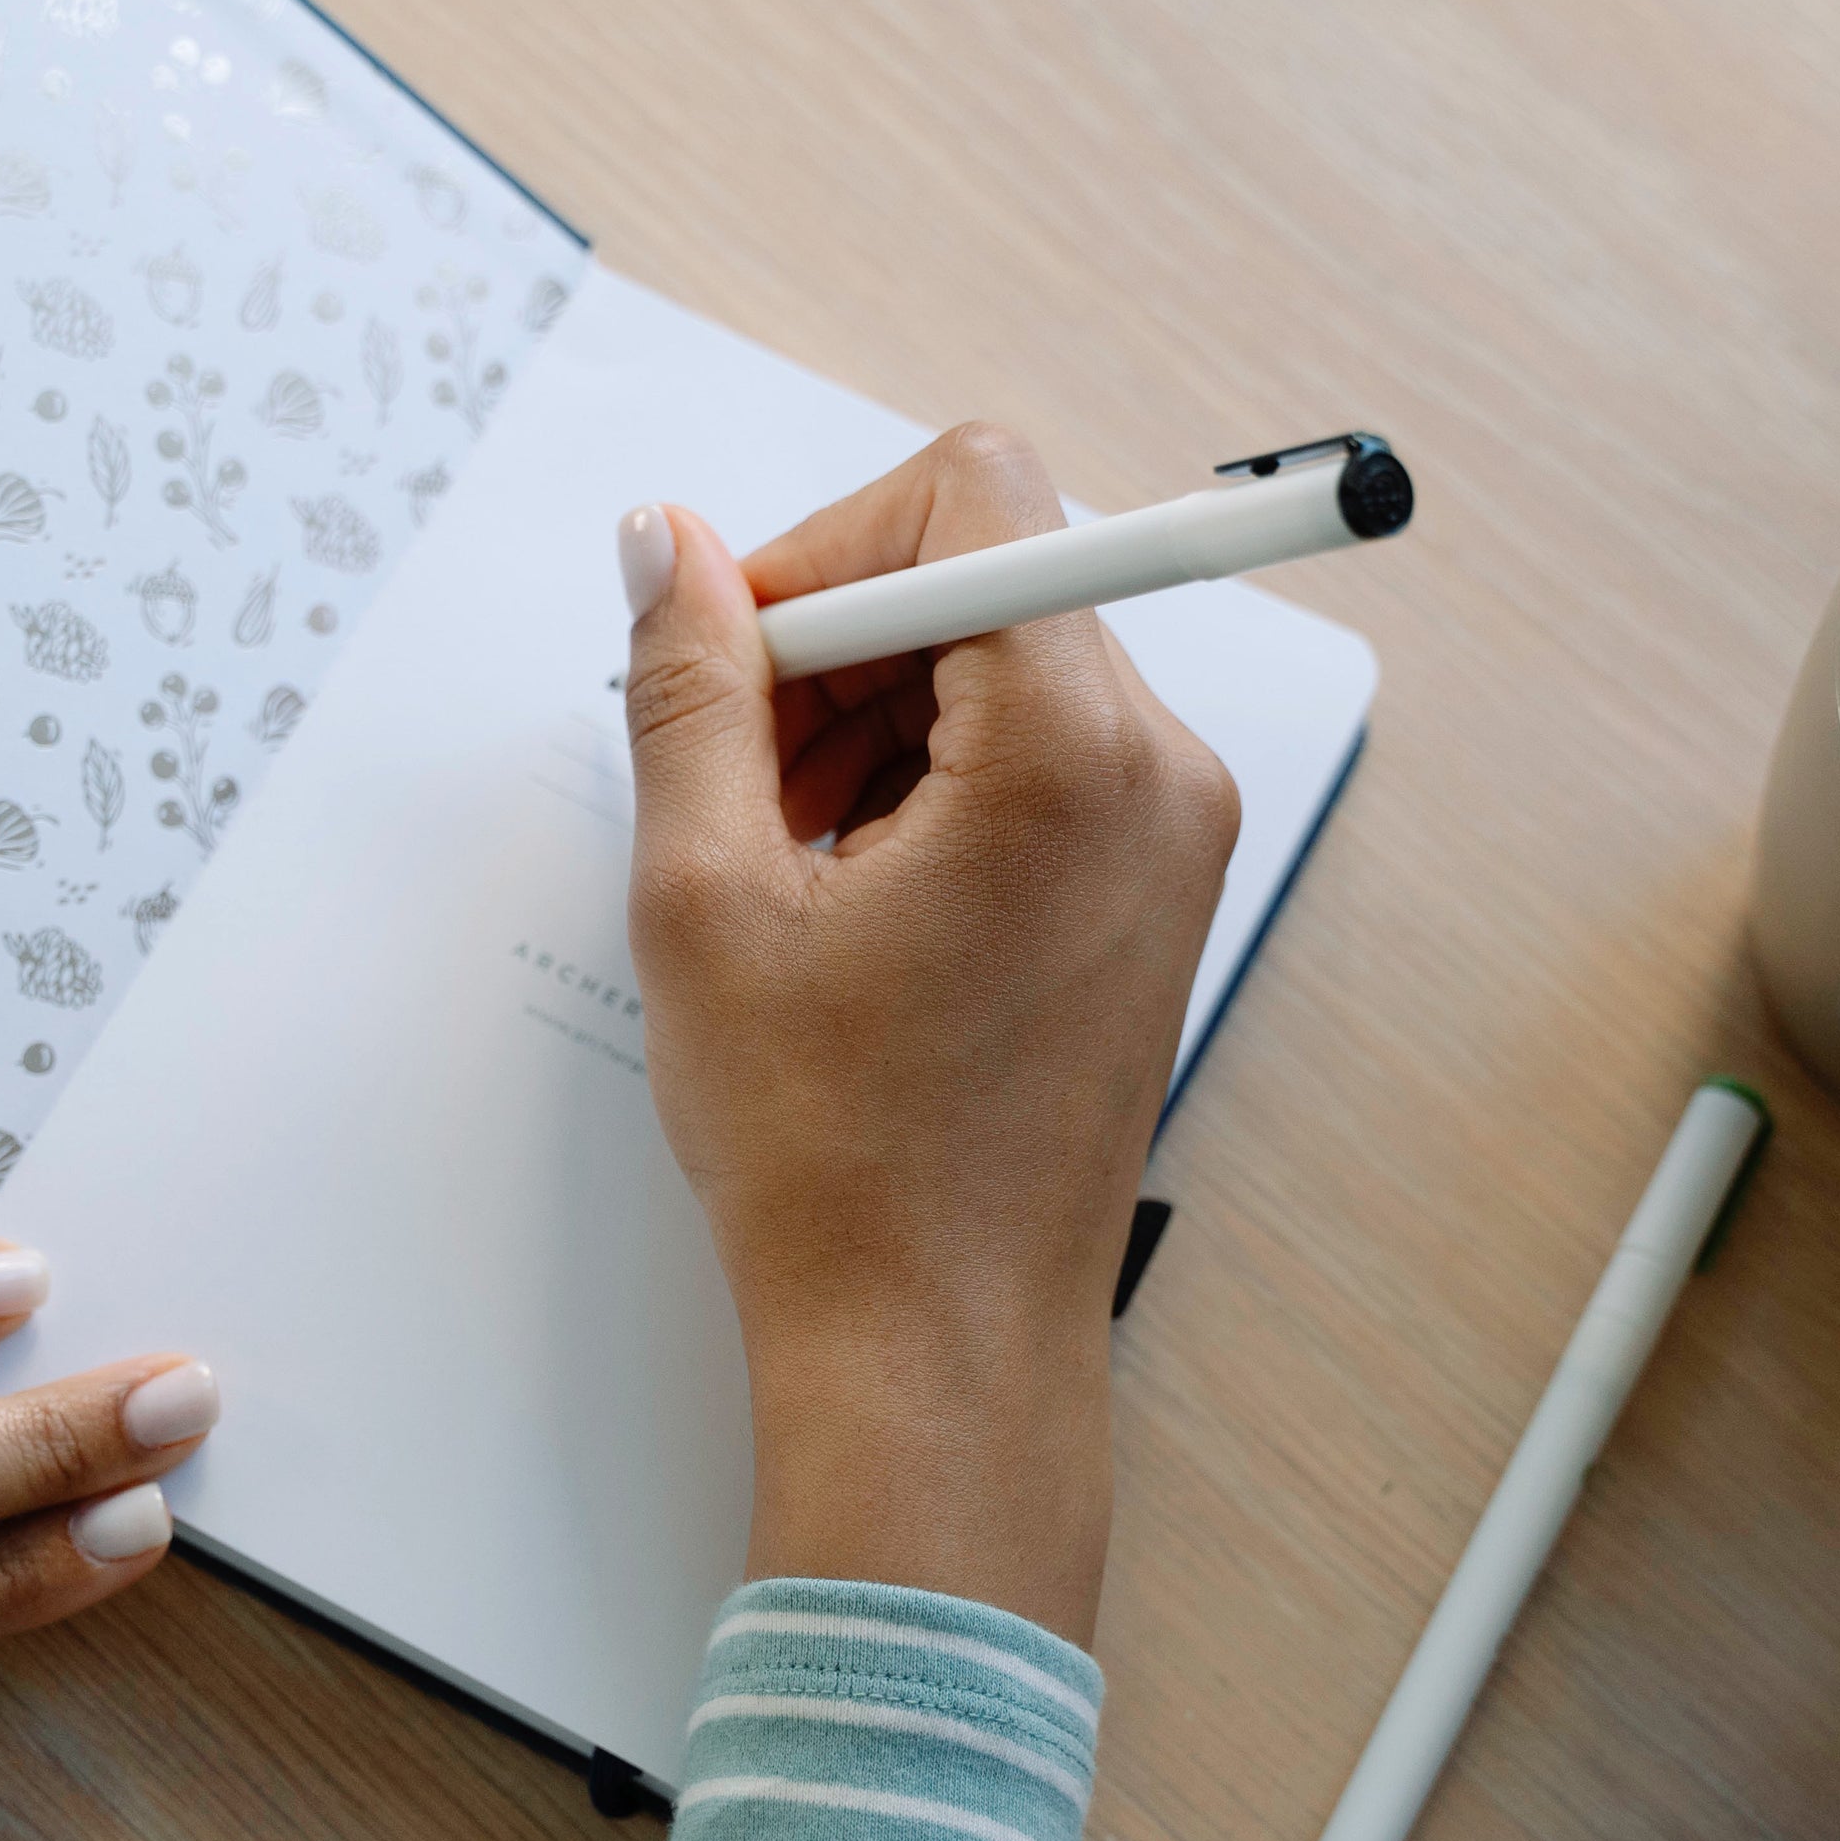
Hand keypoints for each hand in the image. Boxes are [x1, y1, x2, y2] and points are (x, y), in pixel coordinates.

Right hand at [618, 424, 1239, 1643]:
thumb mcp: (707, 897)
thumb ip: (688, 685)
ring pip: (1007, 659)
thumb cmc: (837, 1160)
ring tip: (778, 849)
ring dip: (872, 710)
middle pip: (990, 572)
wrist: (939, 1349)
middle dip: (837, 639)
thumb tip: (667, 546)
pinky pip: (1038, 750)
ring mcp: (1172, 831)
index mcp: (1071, 750)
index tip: (735, 652)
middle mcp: (1158, 769)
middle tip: (729, 769)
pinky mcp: (1155, 885)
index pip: (973, 491)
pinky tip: (844, 886)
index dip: (826, 543)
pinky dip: (930, 775)